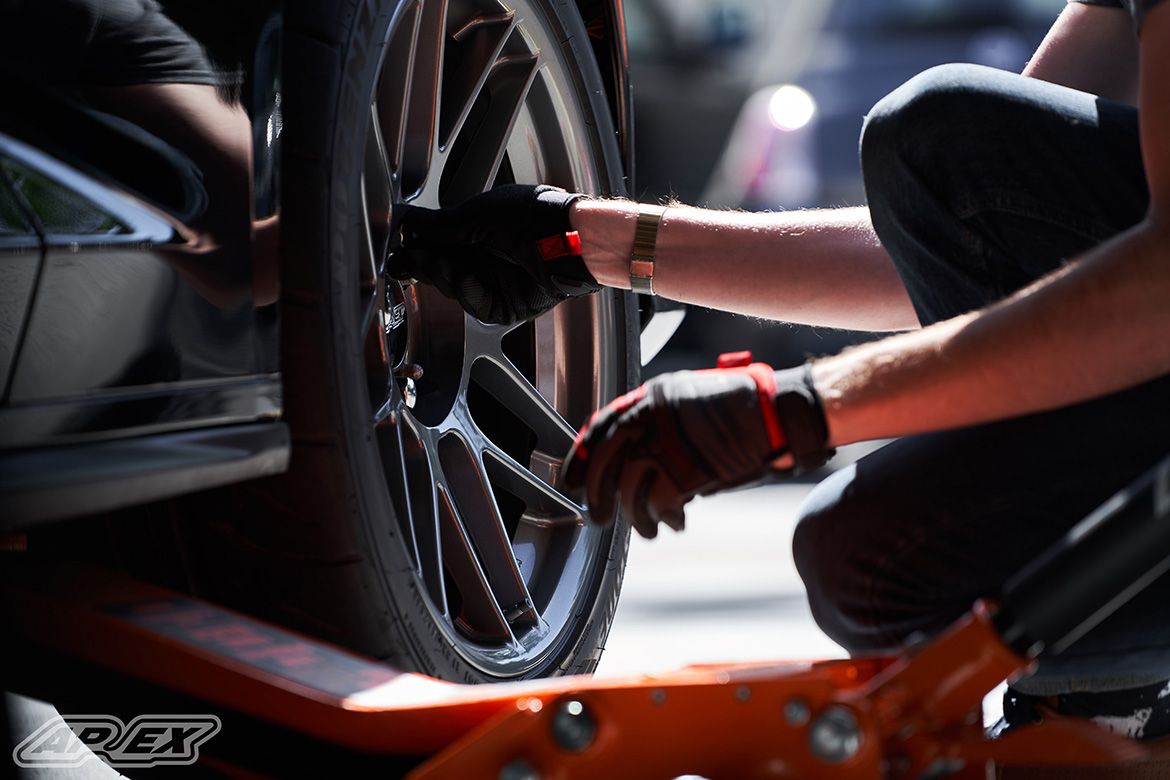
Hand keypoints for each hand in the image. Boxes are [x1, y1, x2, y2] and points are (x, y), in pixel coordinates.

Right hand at [394, 184, 600, 324]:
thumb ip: (442, 225)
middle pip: (442, 270)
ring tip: (433, 263)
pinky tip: (462, 277)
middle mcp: (486, 257)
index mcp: (478, 232)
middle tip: (403, 262)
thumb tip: (409, 222)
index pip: (438, 245)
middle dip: (423, 266)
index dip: (417, 249)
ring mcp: (496, 282)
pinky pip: (478, 304)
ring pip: (456, 288)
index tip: (398, 249)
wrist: (570, 239)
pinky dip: (467, 292)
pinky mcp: (507, 305)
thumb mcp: (479, 215)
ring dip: (442, 276)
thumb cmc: (535, 217)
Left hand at [560, 354, 832, 538]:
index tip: (574, 479)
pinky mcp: (687, 471)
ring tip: (646, 527)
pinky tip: (671, 524)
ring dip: (636, 516)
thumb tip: (629, 459)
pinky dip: (662, 519)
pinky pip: (660, 504)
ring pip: (632, 490)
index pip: (601, 427)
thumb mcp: (690, 400)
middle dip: (597, 494)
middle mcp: (654, 418)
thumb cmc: (742, 408)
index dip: (583, 457)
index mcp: (653, 396)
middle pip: (608, 462)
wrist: (779, 414)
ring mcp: (670, 444)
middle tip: (596, 516)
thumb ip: (657, 423)